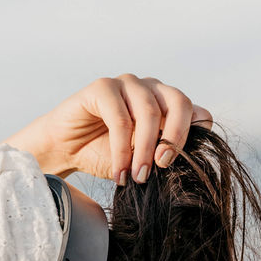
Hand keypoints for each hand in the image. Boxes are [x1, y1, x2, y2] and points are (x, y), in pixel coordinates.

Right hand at [0, 75, 212, 183]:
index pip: (197, 112)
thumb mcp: (140, 159)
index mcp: (166, 104)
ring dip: (144, 149)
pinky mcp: (103, 86)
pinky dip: (121, 148)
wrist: (63, 150)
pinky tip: (118, 169)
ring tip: (136, 177)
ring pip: (149, 112)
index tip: (181, 162)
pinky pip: (120, 118)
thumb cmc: (102, 154)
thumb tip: (187, 163)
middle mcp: (150, 89)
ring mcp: (127, 84)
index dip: (195, 136)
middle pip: (180, 103)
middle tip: (162, 166)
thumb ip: (162, 155)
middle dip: (175, 138)